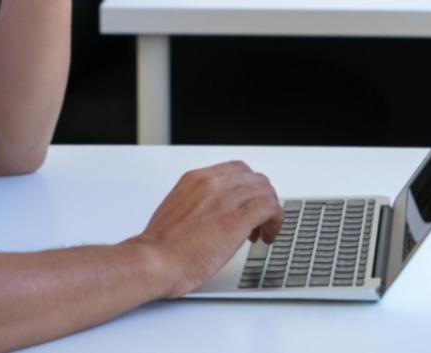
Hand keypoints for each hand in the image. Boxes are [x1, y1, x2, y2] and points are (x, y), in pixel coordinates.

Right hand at [126, 162, 283, 298]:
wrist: (154, 261)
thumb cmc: (160, 246)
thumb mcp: (177, 210)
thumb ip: (198, 204)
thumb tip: (213, 214)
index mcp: (196, 179)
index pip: (236, 170)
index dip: (248, 188)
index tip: (247, 204)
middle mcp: (212, 184)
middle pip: (254, 178)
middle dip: (261, 198)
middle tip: (258, 220)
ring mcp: (225, 200)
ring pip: (265, 190)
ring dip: (270, 211)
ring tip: (263, 231)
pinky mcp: (236, 221)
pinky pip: (270, 208)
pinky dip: (275, 220)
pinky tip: (267, 235)